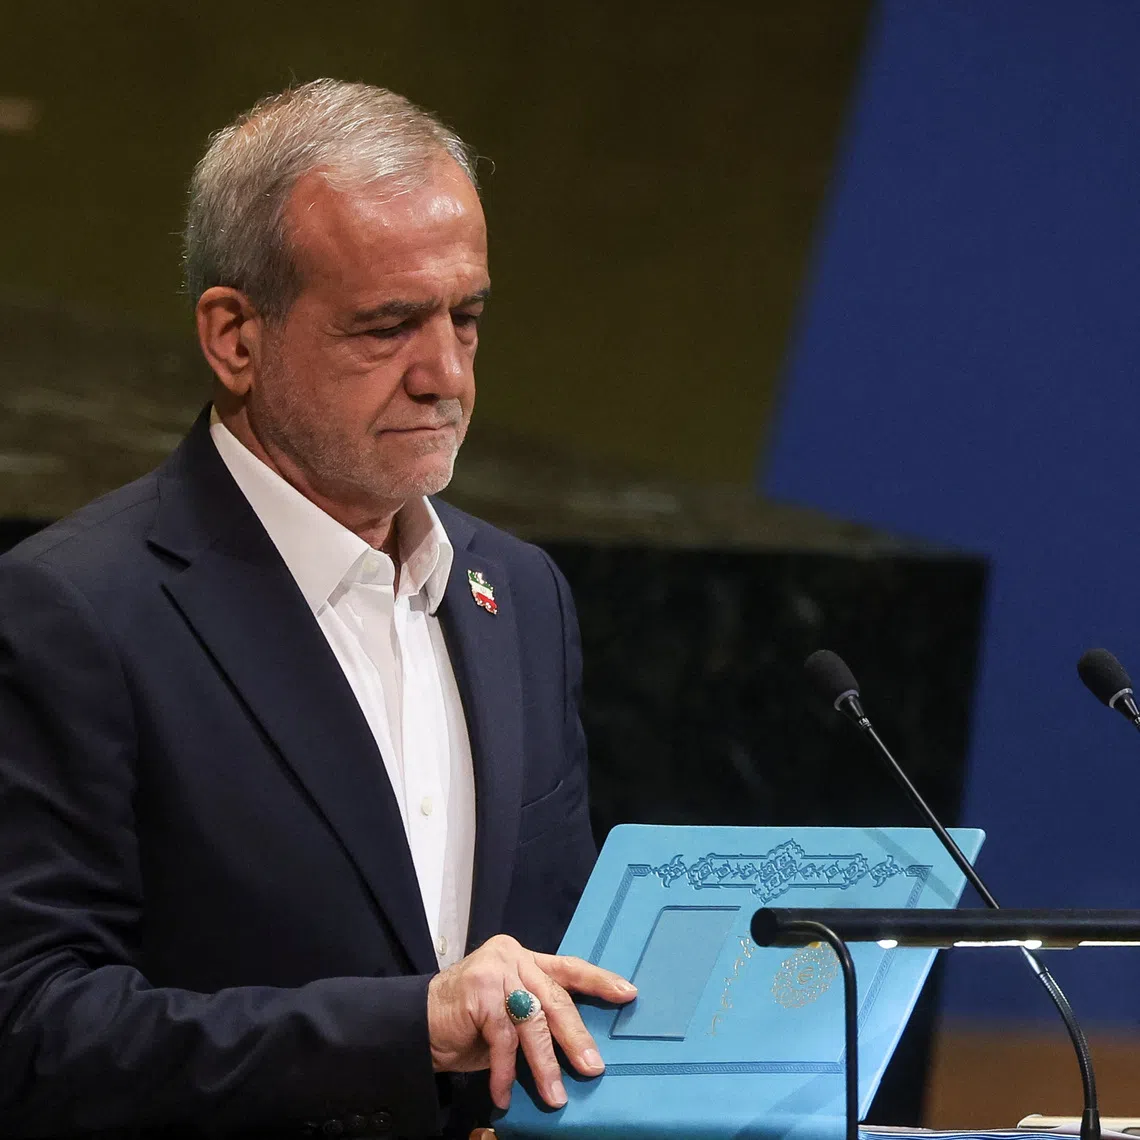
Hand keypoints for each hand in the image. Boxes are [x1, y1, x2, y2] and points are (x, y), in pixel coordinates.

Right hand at [427, 934, 635, 1109]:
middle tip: (594, 1067)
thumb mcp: (508, 1016)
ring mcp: (495, 971)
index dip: (599, 981)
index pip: (568, 967)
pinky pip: (503, 1039)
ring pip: (532, 1022)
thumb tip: (580, 1049)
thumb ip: (537, 1018)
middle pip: (555, 998)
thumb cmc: (468, 1023)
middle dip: (576, 1037)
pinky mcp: (479, 992)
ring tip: (555, 1096)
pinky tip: (503, 1095)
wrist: (416, 1024)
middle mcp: (513, 957)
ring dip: (544, 1065)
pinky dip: (504, 1072)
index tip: (629, 993)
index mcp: (524, 958)